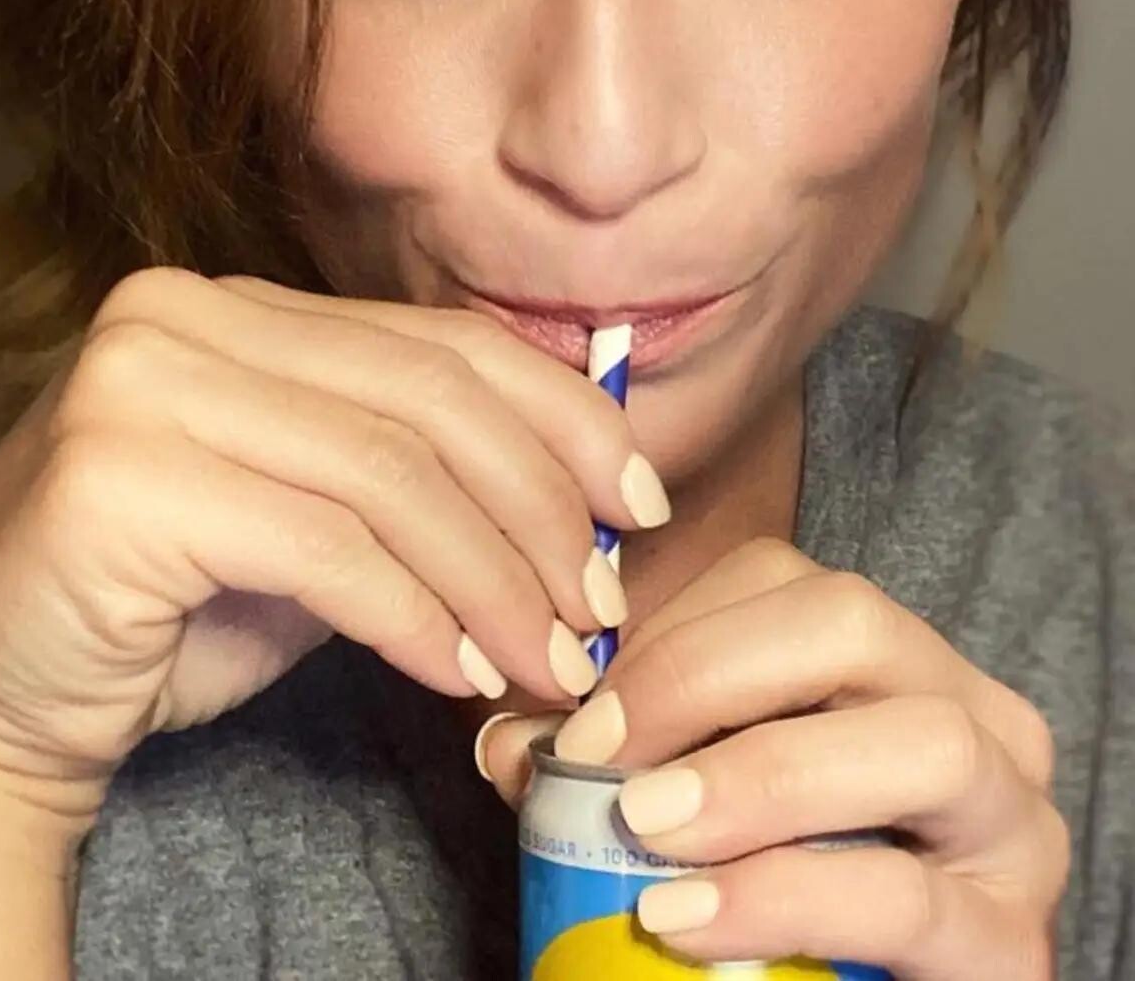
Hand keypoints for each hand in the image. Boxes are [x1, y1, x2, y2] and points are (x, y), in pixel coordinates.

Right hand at [0, 268, 667, 831]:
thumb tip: (574, 506)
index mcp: (233, 306)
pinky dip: (416, 616)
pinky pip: (325, 547)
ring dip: (495, 580)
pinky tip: (461, 674)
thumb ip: (407, 483)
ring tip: (550, 660)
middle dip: (540, 508)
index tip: (631, 501)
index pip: (437, 343)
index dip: (558, 416)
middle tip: (599, 606)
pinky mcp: (118, 478)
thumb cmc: (160, 611)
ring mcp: (141, 386)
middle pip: (426, 399)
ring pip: (389, 475)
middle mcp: (182, 318)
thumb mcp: (307, 524)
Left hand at [478, 539, 1067, 980]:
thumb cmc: (760, 873)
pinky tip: (685, 917)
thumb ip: (600, 759)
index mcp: (877, 654)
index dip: (665, 637)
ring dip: (762, 776)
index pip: (778, 581)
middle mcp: (960, 706)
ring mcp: (1008, 819)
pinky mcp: (1011, 939)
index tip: (576, 717)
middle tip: (602, 758)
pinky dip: (783, 898)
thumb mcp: (679, 792)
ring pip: (921, 741)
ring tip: (648, 827)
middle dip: (707, 676)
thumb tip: (509, 741)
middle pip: (851, 621)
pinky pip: (906, 895)